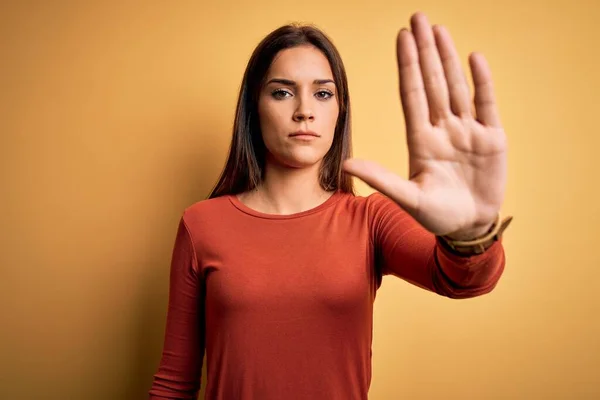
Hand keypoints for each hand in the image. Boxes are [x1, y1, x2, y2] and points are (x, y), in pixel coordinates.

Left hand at [342, 12, 507, 238]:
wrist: (469, 227)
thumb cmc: (436, 215)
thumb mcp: (408, 197)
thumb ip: (381, 178)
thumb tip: (346, 164)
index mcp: (420, 140)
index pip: (411, 94)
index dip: (407, 66)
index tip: (401, 38)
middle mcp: (442, 129)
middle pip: (431, 82)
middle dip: (424, 51)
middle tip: (418, 18)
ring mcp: (467, 131)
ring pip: (455, 86)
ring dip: (447, 58)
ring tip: (439, 30)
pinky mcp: (491, 138)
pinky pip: (486, 104)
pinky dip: (481, 82)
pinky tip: (474, 58)